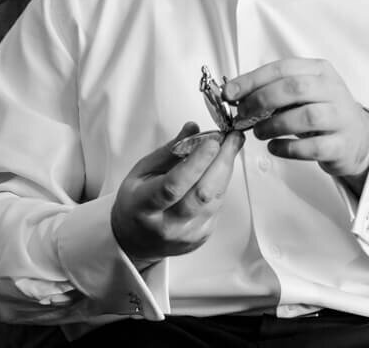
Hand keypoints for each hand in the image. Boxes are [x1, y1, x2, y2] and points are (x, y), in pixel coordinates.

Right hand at [110, 123, 243, 263]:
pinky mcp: (203, 236)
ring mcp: (187, 234)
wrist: (136, 240)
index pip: (174, 186)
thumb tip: (193, 128)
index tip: (212, 141)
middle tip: (232, 138)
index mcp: (144, 207)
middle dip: (222, 161)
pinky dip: (221, 184)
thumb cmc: (136, 203)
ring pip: (216, 198)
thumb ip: (169, 151)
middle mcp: (167, 225)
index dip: (196, 163)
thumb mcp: (142, 172)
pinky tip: (220, 169)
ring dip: (226, 170)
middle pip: (202, 193)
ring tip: (231, 147)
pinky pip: (218, 206)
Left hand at [225, 58, 368, 189]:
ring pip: (304, 116)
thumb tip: (236, 95)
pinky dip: (287, 148)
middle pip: (294, 88)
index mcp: (320, 71)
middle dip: (261, 100)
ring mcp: (340, 117)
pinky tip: (274, 147)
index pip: (282, 68)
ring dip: (273, 125)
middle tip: (242, 114)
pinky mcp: (341, 145)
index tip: (230, 93)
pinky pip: (311, 147)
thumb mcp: (303, 93)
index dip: (252, 80)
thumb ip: (274, 91)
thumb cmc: (323, 112)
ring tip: (258, 132)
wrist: (358, 138)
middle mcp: (333, 90)